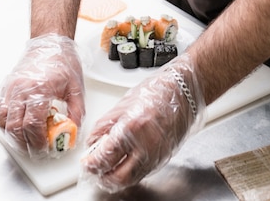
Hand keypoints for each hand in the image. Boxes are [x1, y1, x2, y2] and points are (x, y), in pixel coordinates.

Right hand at [0, 33, 84, 157]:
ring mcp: (12, 88)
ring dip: (14, 135)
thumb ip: (77, 111)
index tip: (45, 147)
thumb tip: (73, 130)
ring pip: (4, 121)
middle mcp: (23, 89)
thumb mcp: (76, 87)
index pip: (33, 124)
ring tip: (27, 139)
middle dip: (26, 143)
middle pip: (16, 127)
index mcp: (42, 88)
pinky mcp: (7, 86)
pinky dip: (5, 123)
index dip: (38, 141)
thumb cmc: (63, 61)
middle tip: (36, 148)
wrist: (50, 42)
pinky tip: (16, 125)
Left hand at [80, 52, 205, 192]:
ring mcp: (157, 154)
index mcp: (132, 127)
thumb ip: (105, 125)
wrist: (183, 91)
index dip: (91, 163)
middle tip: (94, 168)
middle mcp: (146, 146)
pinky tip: (123, 163)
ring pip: (130, 180)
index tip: (86, 162)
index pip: (105, 157)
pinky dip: (129, 172)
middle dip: (101, 176)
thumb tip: (92, 142)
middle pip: (117, 177)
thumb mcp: (123, 104)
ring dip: (115, 178)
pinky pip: (141, 173)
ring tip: (107, 167)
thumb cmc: (158, 91)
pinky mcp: (164, 158)